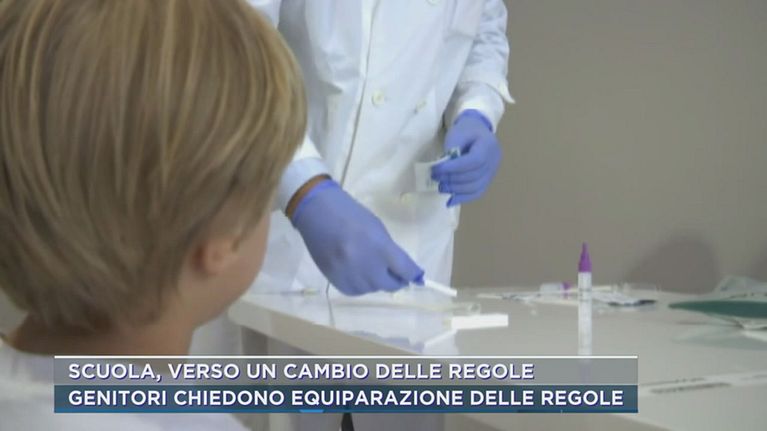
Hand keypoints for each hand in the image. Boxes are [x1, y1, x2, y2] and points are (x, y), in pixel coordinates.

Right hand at [290, 179, 423, 295]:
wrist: (317, 211)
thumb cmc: (350, 214)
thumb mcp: (377, 228)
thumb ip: (390, 251)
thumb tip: (401, 270)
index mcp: (381, 247)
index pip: (405, 270)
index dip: (413, 274)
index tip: (415, 276)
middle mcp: (367, 265)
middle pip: (390, 285)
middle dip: (396, 280)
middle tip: (395, 275)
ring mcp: (350, 274)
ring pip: (372, 289)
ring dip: (376, 282)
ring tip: (371, 270)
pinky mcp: (335, 280)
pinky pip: (354, 291)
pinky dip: (360, 286)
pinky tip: (359, 275)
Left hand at [431, 109, 501, 206]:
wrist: (478, 130)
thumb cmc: (467, 130)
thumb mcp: (458, 133)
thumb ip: (453, 149)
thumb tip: (445, 167)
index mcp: (488, 146)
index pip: (473, 161)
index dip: (455, 168)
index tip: (438, 169)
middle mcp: (493, 161)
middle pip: (473, 176)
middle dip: (452, 179)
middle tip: (435, 177)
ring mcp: (492, 172)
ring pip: (475, 187)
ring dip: (455, 190)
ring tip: (441, 186)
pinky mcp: (488, 180)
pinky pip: (477, 192)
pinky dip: (463, 198)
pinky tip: (450, 201)